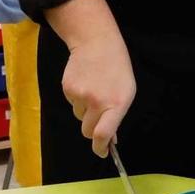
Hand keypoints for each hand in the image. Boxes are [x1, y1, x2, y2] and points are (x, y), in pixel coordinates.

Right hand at [61, 35, 134, 158]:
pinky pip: (72, 104)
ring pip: (79, 117)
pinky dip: (78, 99)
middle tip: (99, 116)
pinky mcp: (68, 89)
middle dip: (93, 130)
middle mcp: (97, 102)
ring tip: (93, 90)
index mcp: (116, 104)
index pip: (102, 134)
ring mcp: (80, 95)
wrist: (96, 42)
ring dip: (85, 110)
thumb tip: (109, 139)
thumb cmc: (116, 68)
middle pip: (88, 131)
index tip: (101, 151)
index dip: (100, 148)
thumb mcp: (126, 91)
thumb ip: (117, 116)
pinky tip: (85, 83)